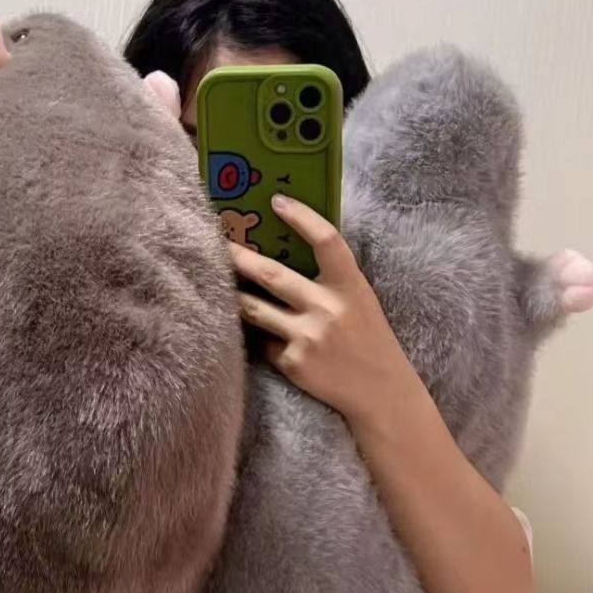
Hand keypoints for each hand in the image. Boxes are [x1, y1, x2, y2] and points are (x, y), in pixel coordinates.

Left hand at [232, 193, 417, 423]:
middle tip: (215, 240)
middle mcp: (329, 309)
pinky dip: (260, 336)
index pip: (326, 241)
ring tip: (211, 280)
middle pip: (271, 274)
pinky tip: (258, 334)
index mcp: (351, 286)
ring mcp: (308, 337)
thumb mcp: (359, 300)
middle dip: (237, 256)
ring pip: (254, 309)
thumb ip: (330, 278)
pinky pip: (263, 341)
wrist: (380, 391)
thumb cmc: (366, 338)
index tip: (277, 200)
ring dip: (232, 295)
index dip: (302, 217)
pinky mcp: (292, 363)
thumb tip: (281, 247)